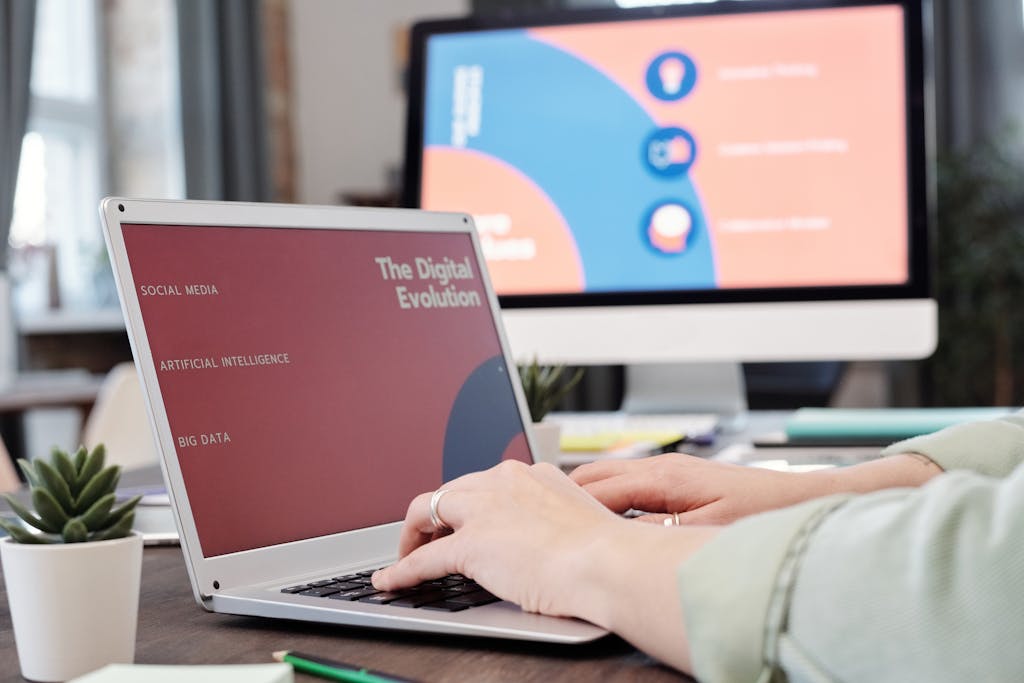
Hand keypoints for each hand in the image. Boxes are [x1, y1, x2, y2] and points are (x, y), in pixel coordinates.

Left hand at [372, 460, 622, 616]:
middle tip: (430, 536)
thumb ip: (557, 518)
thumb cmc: (607, 551)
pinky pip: (423, 558)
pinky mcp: (470, 545)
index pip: (485, 482)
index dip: (468, 503)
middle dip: (436, 514)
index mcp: (532, 474)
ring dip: (412, 533)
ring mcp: (484, 511)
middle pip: (451, 491)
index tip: (464, 518)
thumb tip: (551, 538)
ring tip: (406, 553)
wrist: (608, 563)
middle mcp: (504, 481)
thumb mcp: (581, 518)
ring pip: (427, 509)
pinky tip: (390, 581)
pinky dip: (401, 570)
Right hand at [571, 451, 943, 524]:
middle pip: (594, 477)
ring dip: (584, 497)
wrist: (806, 498)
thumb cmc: (764, 517)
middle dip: (563, 497)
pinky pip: (628, 485)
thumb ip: (656, 531)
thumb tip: (615, 535)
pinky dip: (607, 499)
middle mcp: (662, 467)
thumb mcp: (706, 533)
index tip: (537, 522)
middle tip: (536, 520)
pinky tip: (603, 520)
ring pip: (609, 478)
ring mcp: (670, 471)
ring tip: (558, 520)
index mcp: (664, 477)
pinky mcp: (680, 480)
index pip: (596, 489)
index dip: (563, 508)